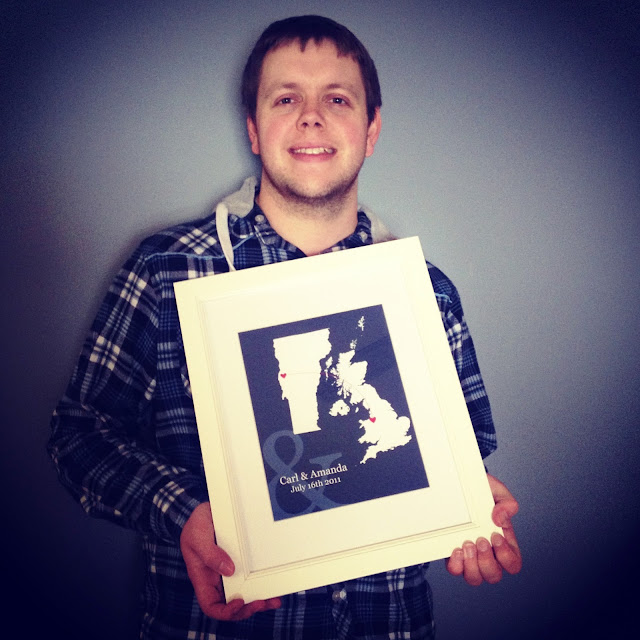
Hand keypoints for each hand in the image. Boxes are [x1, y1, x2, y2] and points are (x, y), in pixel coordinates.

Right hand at [180, 502, 281, 619]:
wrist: (209, 509)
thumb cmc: (197, 523)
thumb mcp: (197, 536)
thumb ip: (210, 554)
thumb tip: (229, 570)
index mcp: (202, 578)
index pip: (211, 606)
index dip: (225, 611)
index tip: (239, 602)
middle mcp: (216, 579)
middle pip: (231, 605)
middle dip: (247, 608)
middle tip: (262, 603)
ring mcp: (229, 572)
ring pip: (243, 594)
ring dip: (259, 600)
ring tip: (274, 600)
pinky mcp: (240, 562)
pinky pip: (250, 578)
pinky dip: (262, 584)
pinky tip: (273, 585)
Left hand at [446, 473, 521, 585]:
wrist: (457, 487)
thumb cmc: (480, 491)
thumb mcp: (497, 491)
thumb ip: (507, 502)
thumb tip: (500, 518)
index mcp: (503, 543)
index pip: (513, 564)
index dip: (506, 556)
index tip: (495, 536)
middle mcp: (488, 554)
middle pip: (493, 576)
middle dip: (487, 561)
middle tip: (480, 540)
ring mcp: (470, 557)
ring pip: (475, 578)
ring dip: (472, 565)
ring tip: (466, 544)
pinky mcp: (453, 555)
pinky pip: (456, 570)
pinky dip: (456, 565)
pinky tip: (455, 549)